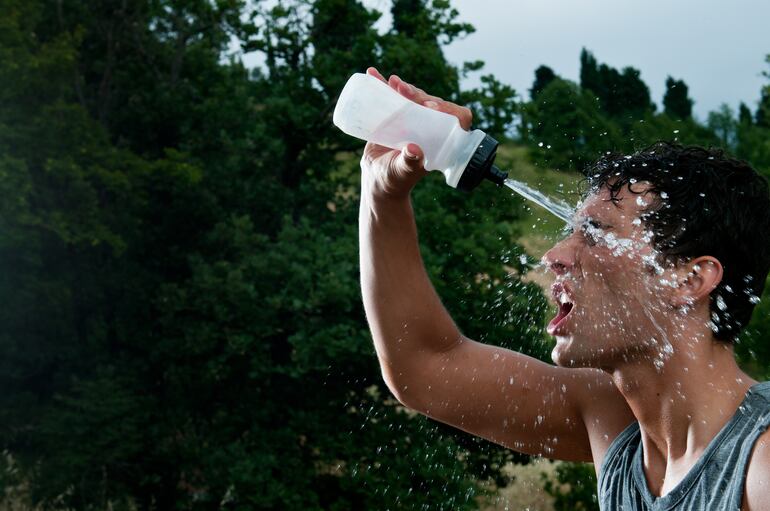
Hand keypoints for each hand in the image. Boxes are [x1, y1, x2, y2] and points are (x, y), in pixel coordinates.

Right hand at [360, 67, 473, 200]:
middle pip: (432, 103)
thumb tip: (414, 150)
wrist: (377, 179)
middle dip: (420, 94)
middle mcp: (430, 128)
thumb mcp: (401, 172)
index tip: (430, 106)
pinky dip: (383, 84)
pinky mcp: (396, 116)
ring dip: (404, 87)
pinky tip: (374, 74)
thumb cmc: (394, 180)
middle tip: (403, 90)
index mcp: (441, 140)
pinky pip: (393, 96)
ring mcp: (413, 120)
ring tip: (392, 82)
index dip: (448, 109)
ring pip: (414, 97)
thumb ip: (409, 163)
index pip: (456, 119)